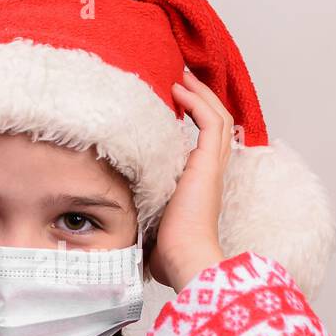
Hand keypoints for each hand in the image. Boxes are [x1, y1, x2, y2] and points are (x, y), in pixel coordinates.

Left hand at [148, 70, 229, 289]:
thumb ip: (141, 207)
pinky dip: (198, 102)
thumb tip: (117, 211)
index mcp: (201, 182)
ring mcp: (212, 166)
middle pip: (217, 123)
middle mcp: (211, 171)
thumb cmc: (168, 251)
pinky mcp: (208, 164)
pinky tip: (179, 90)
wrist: (184, 259)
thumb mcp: (151, 220)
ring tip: (182, 76)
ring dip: (200, 93)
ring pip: (218, 117)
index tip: (176, 100)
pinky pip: (211, 122)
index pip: (207, 140)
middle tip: (181, 79)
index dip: (197, 116)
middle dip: (201, 97)